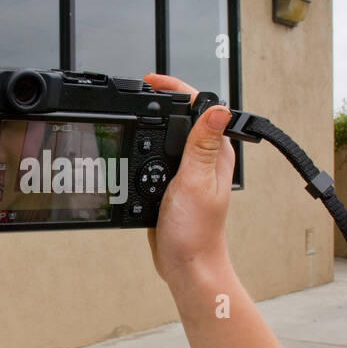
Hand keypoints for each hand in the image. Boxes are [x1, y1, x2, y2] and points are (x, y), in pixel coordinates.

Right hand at [141, 74, 235, 288]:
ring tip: (130, 112)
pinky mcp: (171, 183)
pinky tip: (131, 148)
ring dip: (149, 123)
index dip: (176, 87)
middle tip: (135, 91)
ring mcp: (187, 170)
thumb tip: (217, 108)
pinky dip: (143, 147)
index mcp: (215, 152)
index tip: (151, 81)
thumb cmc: (197, 232)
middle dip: (159, 99)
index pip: (200, 105)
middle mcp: (203, 158)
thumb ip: (202, 145)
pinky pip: (156, 157)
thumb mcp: (196, 182)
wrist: (186, 266)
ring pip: (166, 135)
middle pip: (181, 115)